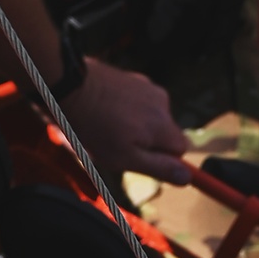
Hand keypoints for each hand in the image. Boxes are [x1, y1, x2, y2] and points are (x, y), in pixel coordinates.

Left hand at [69, 58, 192, 185]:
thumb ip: (158, 167)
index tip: (140, 161)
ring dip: (136, 126)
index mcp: (163, 125)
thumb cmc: (95, 128)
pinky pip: (140, 102)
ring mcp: (149, 88)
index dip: (162, 160)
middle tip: (117, 145)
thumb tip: (187, 178)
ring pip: (152, 118)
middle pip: (165, 133)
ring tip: (108, 127)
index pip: (181, 149)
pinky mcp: (135, 79)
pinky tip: (106, 112)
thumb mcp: (125, 158)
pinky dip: (127, 110)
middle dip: (146, 143)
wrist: (72, 87)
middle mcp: (163, 103)